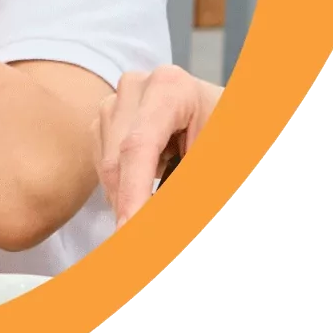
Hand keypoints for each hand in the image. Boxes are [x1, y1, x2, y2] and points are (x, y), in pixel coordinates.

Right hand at [94, 66, 222, 226]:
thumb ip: (191, 191)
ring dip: (127, 197)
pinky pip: (103, 162)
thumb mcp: (221, 161)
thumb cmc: (229, 133)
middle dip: (129, 204)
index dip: (133, 194)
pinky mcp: (108, 117)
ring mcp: (118, 99)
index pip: (138, 146)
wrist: (225, 114)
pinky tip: (147, 191)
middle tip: (143, 246)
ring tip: (155, 214)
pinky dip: (123, 187)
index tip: (131, 232)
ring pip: (105, 165)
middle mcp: (136, 87)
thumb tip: (157, 228)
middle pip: (116, 159)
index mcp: (169, 87)